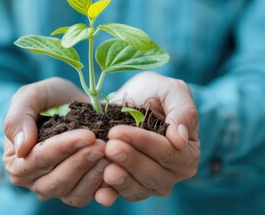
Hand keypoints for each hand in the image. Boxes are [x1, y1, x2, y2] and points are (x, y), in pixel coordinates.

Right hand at [4, 77, 108, 206]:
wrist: (75, 103)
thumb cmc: (48, 98)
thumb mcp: (30, 97)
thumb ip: (18, 119)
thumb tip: (21, 148)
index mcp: (16, 160)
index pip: (37, 159)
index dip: (62, 148)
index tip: (87, 135)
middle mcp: (33, 180)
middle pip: (55, 181)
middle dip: (80, 163)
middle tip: (102, 145)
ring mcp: (56, 189)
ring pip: (72, 194)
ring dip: (93, 175)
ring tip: (109, 154)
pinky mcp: (78, 192)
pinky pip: (88, 197)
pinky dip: (103, 188)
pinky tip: (114, 168)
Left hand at [95, 72, 199, 205]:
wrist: (126, 101)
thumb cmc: (153, 93)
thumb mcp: (171, 91)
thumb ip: (183, 111)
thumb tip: (181, 140)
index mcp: (187, 151)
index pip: (169, 152)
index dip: (144, 143)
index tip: (118, 131)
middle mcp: (172, 173)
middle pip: (153, 174)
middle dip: (130, 160)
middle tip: (109, 146)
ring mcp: (149, 183)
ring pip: (138, 188)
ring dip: (121, 179)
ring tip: (105, 167)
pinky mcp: (128, 187)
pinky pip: (120, 195)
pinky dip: (111, 194)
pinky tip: (100, 192)